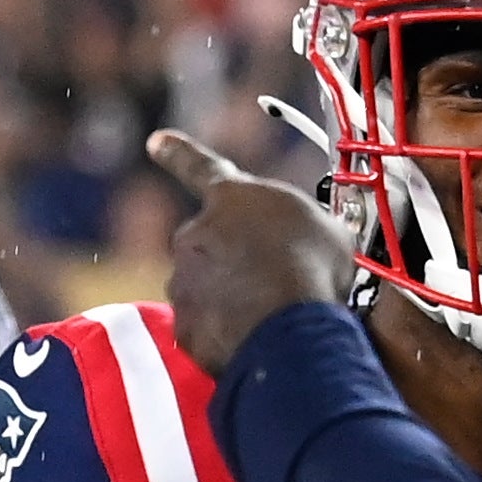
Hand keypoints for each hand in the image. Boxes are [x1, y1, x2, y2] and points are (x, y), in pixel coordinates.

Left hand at [150, 128, 356, 374]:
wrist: (291, 329)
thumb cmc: (313, 269)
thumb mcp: (325, 228)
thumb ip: (297, 226)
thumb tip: (304, 241)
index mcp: (230, 198)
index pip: (198, 167)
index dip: (178, 153)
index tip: (155, 142)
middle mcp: (195, 235)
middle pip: (208, 244)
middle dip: (231, 261)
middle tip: (268, 280)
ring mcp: (184, 283)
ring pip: (202, 289)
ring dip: (228, 299)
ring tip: (267, 314)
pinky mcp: (185, 328)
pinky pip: (203, 329)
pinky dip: (223, 335)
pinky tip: (255, 339)